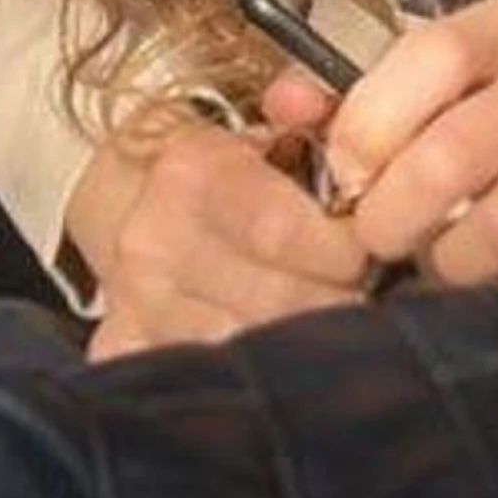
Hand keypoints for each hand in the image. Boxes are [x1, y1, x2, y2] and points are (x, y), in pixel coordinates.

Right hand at [68, 107, 369, 361]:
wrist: (136, 202)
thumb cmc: (226, 170)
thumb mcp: (271, 121)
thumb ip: (310, 103)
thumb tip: (309, 103)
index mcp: (190, 174)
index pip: (280, 230)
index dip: (344, 248)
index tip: (374, 252)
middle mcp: (153, 245)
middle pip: (278, 303)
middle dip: (339, 302)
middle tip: (367, 294)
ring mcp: (134, 309)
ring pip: (249, 354)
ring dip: (306, 350)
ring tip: (331, 324)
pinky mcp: (123, 358)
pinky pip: (205, 394)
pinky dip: (254, 388)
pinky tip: (281, 367)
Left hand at [265, 0, 497, 322]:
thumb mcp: (483, 49)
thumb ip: (380, 79)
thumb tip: (279, 110)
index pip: (419, 64)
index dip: (362, 130)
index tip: (343, 175)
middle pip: (445, 162)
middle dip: (388, 221)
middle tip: (377, 241)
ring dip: (451, 268)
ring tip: (444, 263)